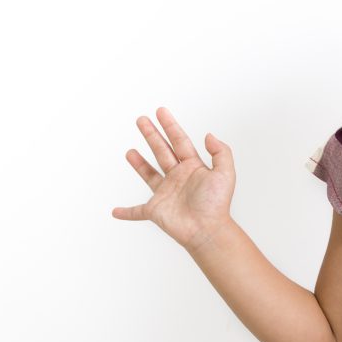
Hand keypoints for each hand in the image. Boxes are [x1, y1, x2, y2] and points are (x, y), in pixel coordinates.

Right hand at [112, 107, 235, 253]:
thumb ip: (220, 151)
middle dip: (151, 135)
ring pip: (149, 174)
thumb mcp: (226, 172)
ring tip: (130, 152)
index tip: (161, 111)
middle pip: (161, 151)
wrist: (207, 229)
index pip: (179, 141)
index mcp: (193, 167)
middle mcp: (178, 177)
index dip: (170, 125)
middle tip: (141, 120)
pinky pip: (137, 212)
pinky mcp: (156, 210)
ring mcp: (166, 193)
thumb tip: (208, 134)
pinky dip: (126, 212)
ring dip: (139, 163)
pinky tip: (116, 211)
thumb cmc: (217, 204)